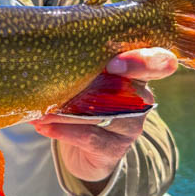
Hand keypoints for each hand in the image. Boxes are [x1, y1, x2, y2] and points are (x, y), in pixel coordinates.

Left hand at [31, 48, 177, 183]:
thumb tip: (45, 47)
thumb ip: (81, 62)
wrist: (84, 147)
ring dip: (66, 112)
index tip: (113, 63)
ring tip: (39, 110)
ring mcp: (131, 125)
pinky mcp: (115, 148)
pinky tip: (42, 126)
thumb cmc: (84, 100)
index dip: (142, 61)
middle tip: (64, 80)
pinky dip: (62, 131)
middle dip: (91, 87)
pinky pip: (89, 137)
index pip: (155, 61)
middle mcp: (140, 98)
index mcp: (135, 72)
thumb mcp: (87, 78)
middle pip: (128, 89)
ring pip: (102, 114)